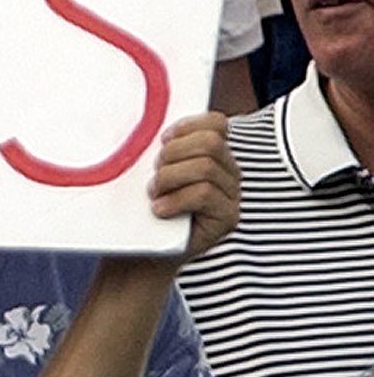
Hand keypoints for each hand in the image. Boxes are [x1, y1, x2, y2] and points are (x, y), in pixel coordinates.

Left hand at [148, 113, 236, 262]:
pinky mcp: (228, 218)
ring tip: (154, 194)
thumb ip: (163, 147)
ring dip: (169, 178)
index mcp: (215, 155)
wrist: (143, 254)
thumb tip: (154, 123)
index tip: (161, 142)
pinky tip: (160, 210)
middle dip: (174, 154)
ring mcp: (232, 196)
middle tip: (154, 174)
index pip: (217, 123)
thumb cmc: (145, 209)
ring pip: (205, 167)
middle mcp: (230, 172)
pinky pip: (204, 194)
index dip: (186, 127)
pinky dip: (175, 199)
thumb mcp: (153, 171)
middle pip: (210, 143)